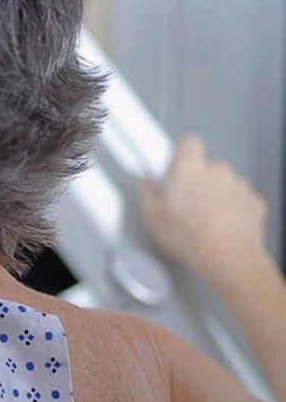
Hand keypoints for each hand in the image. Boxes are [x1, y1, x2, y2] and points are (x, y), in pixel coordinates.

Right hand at [141, 135, 267, 276]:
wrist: (228, 257)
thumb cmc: (188, 236)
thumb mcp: (152, 218)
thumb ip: (147, 193)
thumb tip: (146, 183)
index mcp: (190, 169)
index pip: (189, 143)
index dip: (182, 155)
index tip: (175, 170)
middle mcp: (217, 171)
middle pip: (207, 167)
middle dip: (198, 182)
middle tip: (186, 205)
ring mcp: (239, 186)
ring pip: (225, 184)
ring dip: (216, 197)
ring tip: (205, 221)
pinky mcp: (254, 202)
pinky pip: (240, 201)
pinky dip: (233, 211)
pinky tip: (223, 228)